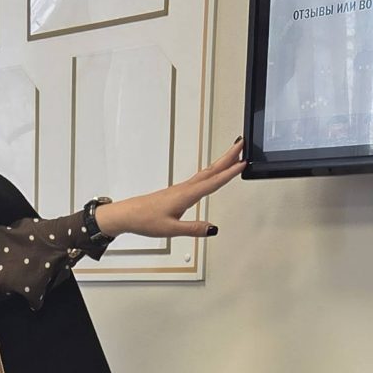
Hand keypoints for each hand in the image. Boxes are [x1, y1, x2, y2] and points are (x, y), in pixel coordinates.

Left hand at [94, 139, 245, 239]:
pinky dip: (211, 171)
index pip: (213, 182)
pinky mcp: (178, 191)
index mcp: (186, 195)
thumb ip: (193, 229)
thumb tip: (212, 228)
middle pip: (212, 170)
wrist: (128, 214)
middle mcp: (185, 188)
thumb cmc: (145, 220)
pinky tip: (213, 173)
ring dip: (221, 162)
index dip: (230, 173)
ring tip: (234, 154)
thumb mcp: (171, 229)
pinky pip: (199, 177)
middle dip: (228, 157)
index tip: (244, 163)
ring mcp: (182, 188)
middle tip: (243, 144)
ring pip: (206, 172)